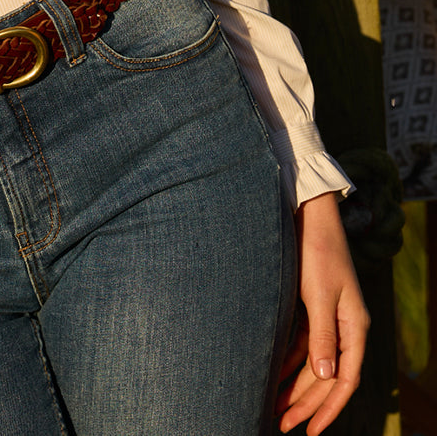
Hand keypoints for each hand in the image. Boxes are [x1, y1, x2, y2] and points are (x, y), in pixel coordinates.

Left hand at [276, 192, 370, 433]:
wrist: (308, 214)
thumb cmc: (316, 251)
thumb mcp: (320, 294)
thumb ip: (323, 336)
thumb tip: (327, 378)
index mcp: (354, 326)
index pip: (344, 380)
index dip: (327, 408)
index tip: (310, 431)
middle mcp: (344, 326)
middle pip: (328, 377)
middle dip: (307, 404)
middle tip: (282, 426)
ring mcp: (328, 317)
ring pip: (314, 363)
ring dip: (296, 386)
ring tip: (275, 409)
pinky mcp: (310, 306)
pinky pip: (302, 344)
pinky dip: (289, 362)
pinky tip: (274, 375)